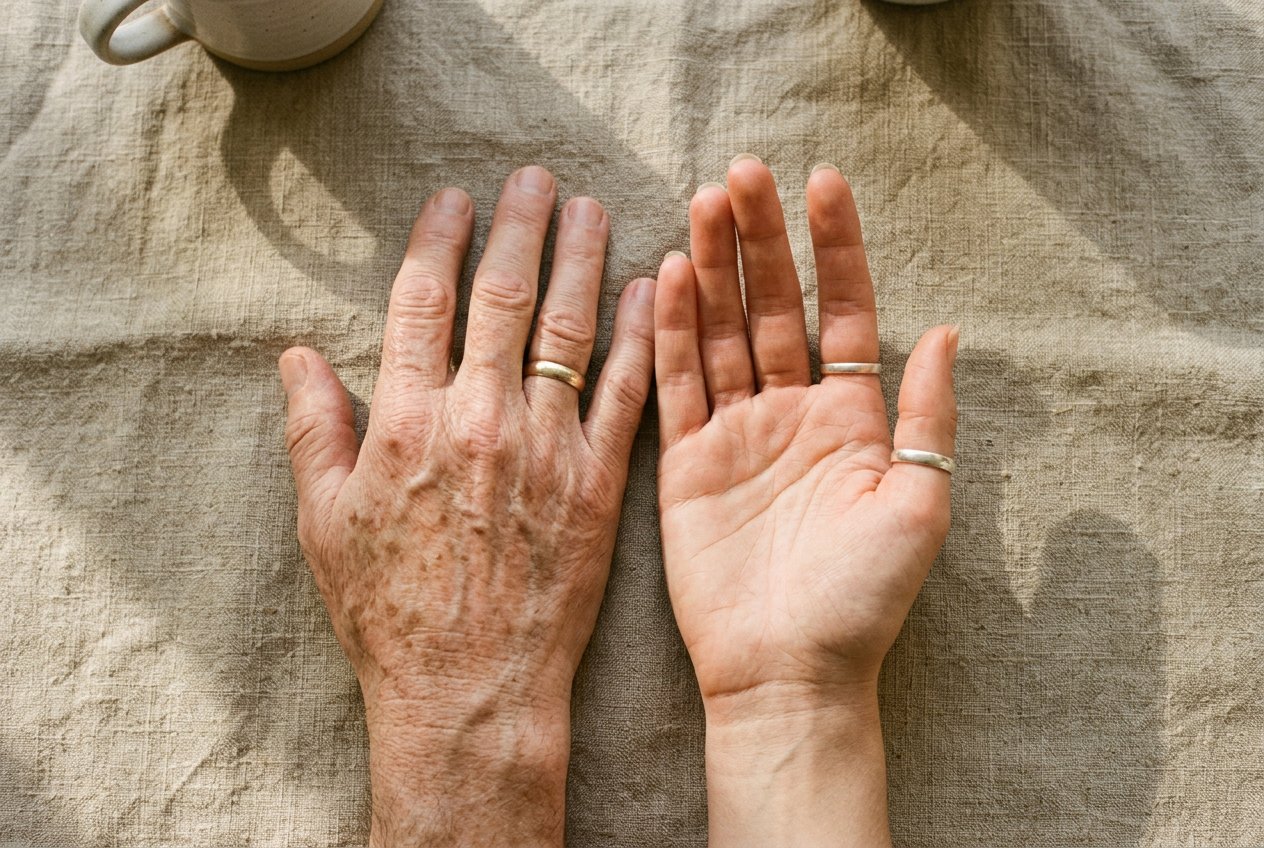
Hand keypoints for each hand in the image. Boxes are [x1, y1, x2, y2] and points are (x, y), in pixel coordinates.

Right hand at [279, 167, 654, 847]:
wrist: (469, 692)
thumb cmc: (388, 614)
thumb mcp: (325, 523)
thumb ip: (314, 431)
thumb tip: (296, 355)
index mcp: (407, 422)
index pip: (423, 303)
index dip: (437, 240)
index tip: (453, 199)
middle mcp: (480, 420)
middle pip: (503, 298)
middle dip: (520, 226)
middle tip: (536, 178)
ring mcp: (546, 449)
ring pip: (569, 330)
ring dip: (582, 260)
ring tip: (593, 209)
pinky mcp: (597, 484)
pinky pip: (624, 395)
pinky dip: (640, 338)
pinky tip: (653, 291)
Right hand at [654, 157, 956, 846]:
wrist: (787, 672)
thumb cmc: (861, 600)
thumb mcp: (918, 503)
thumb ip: (925, 415)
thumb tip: (946, 331)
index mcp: (852, 419)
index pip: (844, 312)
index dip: (836, 248)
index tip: (823, 183)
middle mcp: (792, 414)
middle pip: (775, 307)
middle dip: (761, 240)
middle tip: (743, 173)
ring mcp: (736, 434)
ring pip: (722, 332)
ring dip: (715, 268)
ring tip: (704, 203)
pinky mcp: (685, 462)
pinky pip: (677, 383)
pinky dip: (673, 331)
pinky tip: (672, 276)